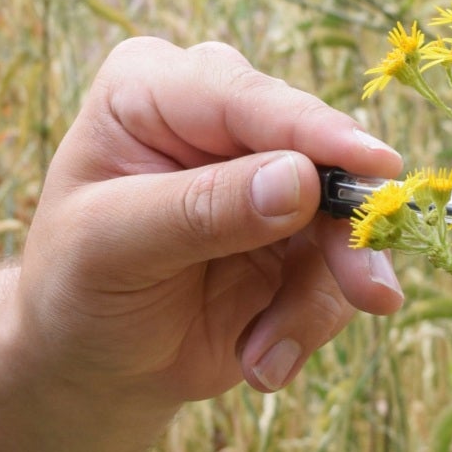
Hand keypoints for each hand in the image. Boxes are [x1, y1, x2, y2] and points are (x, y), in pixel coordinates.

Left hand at [13, 38, 403, 403]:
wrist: (88, 363)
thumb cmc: (75, 287)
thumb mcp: (113, 247)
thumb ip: (201, 209)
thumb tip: (300, 179)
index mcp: (155, 88)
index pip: (245, 98)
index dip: (314, 130)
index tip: (375, 164)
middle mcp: (221, 119)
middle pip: (315, 150)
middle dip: (339, 229)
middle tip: (364, 292)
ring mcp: (267, 177)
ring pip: (339, 219)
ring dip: (315, 300)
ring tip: (265, 359)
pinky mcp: (298, 237)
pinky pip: (336, 273)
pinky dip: (305, 325)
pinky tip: (260, 362)